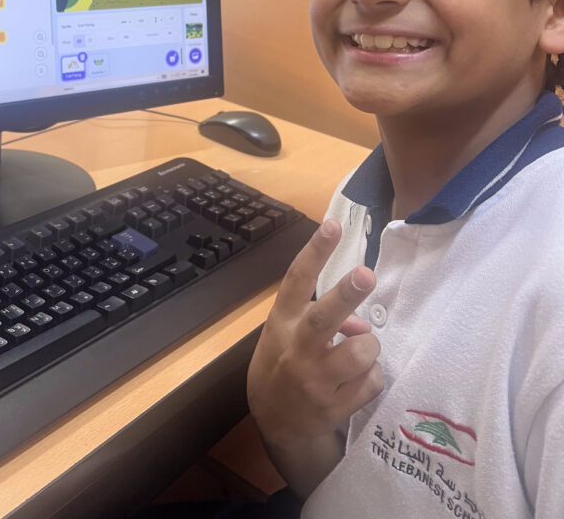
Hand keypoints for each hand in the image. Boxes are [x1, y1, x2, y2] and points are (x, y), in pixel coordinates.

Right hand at [247, 219, 381, 481]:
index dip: (315, 252)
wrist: (276, 421)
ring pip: (361, 351)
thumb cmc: (284, 361)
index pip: (297, 280)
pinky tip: (355, 381)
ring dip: (369, 347)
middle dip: (347, 294)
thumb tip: (359, 322)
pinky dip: (371, 377)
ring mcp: (314, 380)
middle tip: (366, 274)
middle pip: (324, 317)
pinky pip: (371, 382)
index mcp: (282, 321)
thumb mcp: (287, 332)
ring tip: (358, 352)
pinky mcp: (334, 407)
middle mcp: (296, 348)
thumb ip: (317, 315)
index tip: (332, 225)